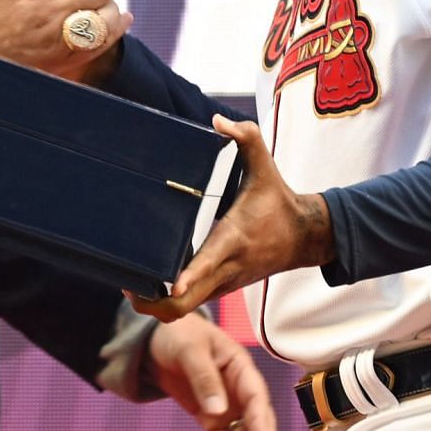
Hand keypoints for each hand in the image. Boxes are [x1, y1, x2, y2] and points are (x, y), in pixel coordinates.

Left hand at [129, 116, 335, 321]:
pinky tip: (148, 284)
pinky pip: (190, 304)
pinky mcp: (221, 288)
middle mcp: (226, 267)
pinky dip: (167, 301)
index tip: (169, 285)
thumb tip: (218, 120)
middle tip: (125, 285)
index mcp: (233, 239)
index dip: (188, 278)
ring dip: (155, 305)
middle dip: (153, 303)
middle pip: (185, 304)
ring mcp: (223, 283)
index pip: (208, 264)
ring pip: (184, 310)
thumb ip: (246, 137)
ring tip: (128, 285)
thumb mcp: (265, 166)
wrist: (305, 237)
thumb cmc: (279, 201)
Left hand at [146, 313, 276, 430]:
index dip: (262, 425)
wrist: (157, 339)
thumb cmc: (179, 334)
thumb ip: (204, 377)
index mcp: (241, 368)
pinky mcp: (212, 418)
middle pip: (256, 424)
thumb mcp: (190, 349)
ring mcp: (228, 406)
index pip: (257, 400)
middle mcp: (240, 390)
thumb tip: (219, 411)